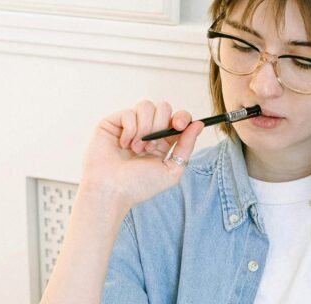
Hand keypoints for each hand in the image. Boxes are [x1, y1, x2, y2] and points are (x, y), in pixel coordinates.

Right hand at [79, 100, 205, 209]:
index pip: (177, 118)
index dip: (182, 117)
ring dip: (144, 129)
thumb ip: (186, 146)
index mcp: (162, 142)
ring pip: (146, 106)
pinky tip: (123, 144)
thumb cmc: (138, 186)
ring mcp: (129, 125)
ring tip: (136, 149)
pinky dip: (129, 130)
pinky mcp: (113, 122)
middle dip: (160, 126)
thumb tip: (199, 124)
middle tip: (150, 147)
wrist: (111, 191)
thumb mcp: (171, 170)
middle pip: (163, 107)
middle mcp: (146, 131)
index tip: (179, 125)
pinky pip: (129, 113)